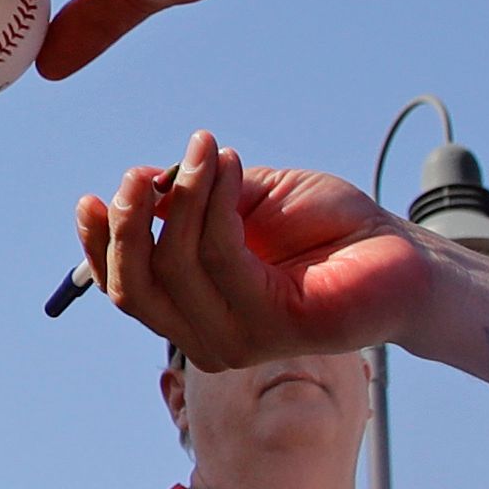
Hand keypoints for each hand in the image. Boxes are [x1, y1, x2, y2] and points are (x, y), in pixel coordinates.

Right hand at [79, 131, 436, 367]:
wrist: (399, 249)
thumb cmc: (325, 226)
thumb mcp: (242, 199)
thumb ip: (190, 199)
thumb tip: (142, 184)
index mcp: (194, 309)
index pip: (124, 289)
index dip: (96, 247)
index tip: (89, 197)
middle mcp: (209, 335)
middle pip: (134, 286)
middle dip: (127, 223)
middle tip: (140, 171)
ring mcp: (241, 339)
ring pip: (176, 265)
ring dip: (184, 196)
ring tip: (209, 149)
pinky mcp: (276, 329)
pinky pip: (223, 256)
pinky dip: (218, 202)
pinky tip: (232, 165)